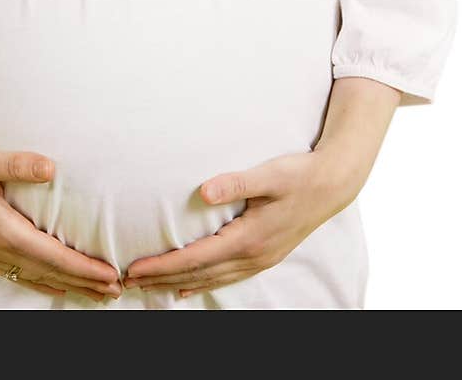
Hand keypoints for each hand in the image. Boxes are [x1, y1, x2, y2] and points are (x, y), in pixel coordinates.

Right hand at [0, 145, 121, 302]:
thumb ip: (17, 163)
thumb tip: (51, 167)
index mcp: (2, 228)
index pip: (51, 254)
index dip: (81, 267)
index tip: (108, 273)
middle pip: (49, 272)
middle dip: (84, 283)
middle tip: (116, 290)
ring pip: (37, 277)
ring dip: (70, 286)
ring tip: (98, 294)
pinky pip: (20, 276)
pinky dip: (44, 284)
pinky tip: (58, 288)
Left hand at [122, 148, 363, 297]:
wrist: (333, 184)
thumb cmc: (299, 175)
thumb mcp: (268, 174)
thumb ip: (236, 182)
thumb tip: (204, 191)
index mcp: (249, 238)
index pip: (196, 258)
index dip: (164, 266)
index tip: (136, 269)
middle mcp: (252, 256)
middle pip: (199, 275)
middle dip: (162, 279)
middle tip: (129, 282)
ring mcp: (260, 259)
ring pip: (211, 280)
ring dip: (178, 284)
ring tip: (150, 287)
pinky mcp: (265, 256)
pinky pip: (226, 277)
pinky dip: (202, 283)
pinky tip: (188, 287)